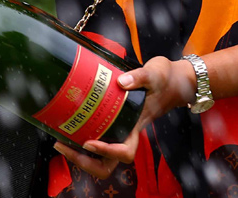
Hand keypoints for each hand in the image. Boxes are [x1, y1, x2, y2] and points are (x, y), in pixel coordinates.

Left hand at [53, 56, 198, 178]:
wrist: (176, 80)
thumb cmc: (167, 80)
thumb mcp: (156, 73)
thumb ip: (139, 77)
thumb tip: (121, 82)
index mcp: (137, 126)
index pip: (124, 152)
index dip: (106, 151)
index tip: (89, 141)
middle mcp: (128, 133)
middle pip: (107, 164)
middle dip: (84, 162)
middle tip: (64, 146)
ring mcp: (121, 129)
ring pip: (100, 156)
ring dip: (80, 155)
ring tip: (61, 141)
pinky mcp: (115, 122)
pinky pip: (98, 138)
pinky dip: (82, 139)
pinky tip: (70, 126)